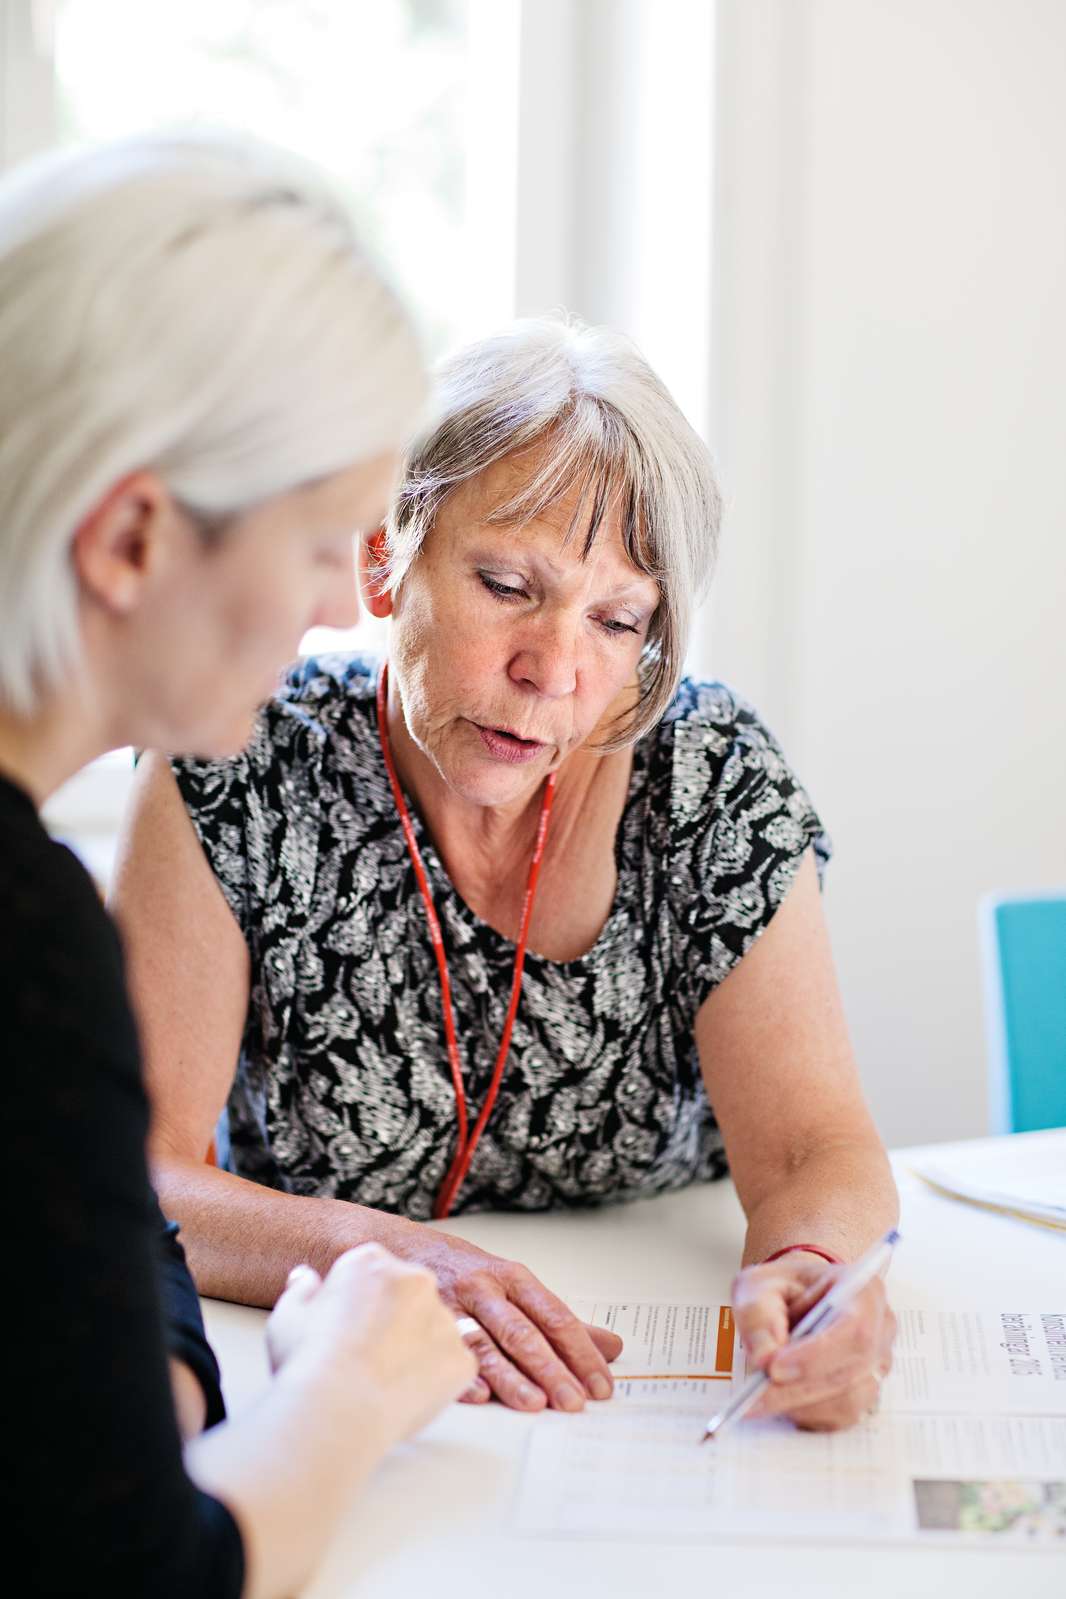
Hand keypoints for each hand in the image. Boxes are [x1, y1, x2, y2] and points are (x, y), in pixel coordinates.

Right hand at [266, 1243, 476, 1449]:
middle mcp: (415, 1280)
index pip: (374, 1272)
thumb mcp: (287, 1319)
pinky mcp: (462, 1357)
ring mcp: (444, 1317)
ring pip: (435, 1330)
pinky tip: (406, 1396)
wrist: (338, 1410)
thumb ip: (301, 1293)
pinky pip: (454, 1366)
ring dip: (418, 1350)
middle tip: (369, 1357)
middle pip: (410, 1295)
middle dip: (395, 1321)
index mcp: (371, 1263)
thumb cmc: (309, 1365)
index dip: (361, 1304)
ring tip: (385, 1381)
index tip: (350, 1329)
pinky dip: (436, 1381)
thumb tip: (306, 1279)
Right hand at [400, 1227, 622, 1412]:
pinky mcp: (422, 1323)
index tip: (601, 1384)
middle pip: (524, 1332)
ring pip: (486, 1344)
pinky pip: (444, 1351)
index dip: (581, 1352)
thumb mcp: (516, 1285)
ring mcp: (453, 1305)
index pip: (556, 1317)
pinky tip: (480, 1395)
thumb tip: (613, 1348)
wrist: (399, 1248)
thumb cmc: (466, 1273)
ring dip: (511, 1376)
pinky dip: (462, 1374)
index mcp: (514, 1279)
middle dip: (551, 1369)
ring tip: (534, 1404)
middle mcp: (486, 1289)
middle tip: (574, 1402)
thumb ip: (561, 1321)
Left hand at [731, 1251, 896, 1430]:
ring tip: (761, 1393)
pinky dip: (805, 1413)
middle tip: (754, 1396)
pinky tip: (779, 1398)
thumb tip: (764, 1358)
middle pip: (850, 1372)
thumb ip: (758, 1315)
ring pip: (847, 1401)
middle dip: (798, 1389)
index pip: (854, 1330)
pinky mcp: (865, 1393)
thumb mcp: (758, 1286)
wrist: (794, 1298)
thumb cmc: (782, 1288)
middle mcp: (880, 1329)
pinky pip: (840, 1417)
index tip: (774, 1368)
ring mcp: (877, 1364)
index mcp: (862, 1289)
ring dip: (800, 1403)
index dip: (817, 1355)